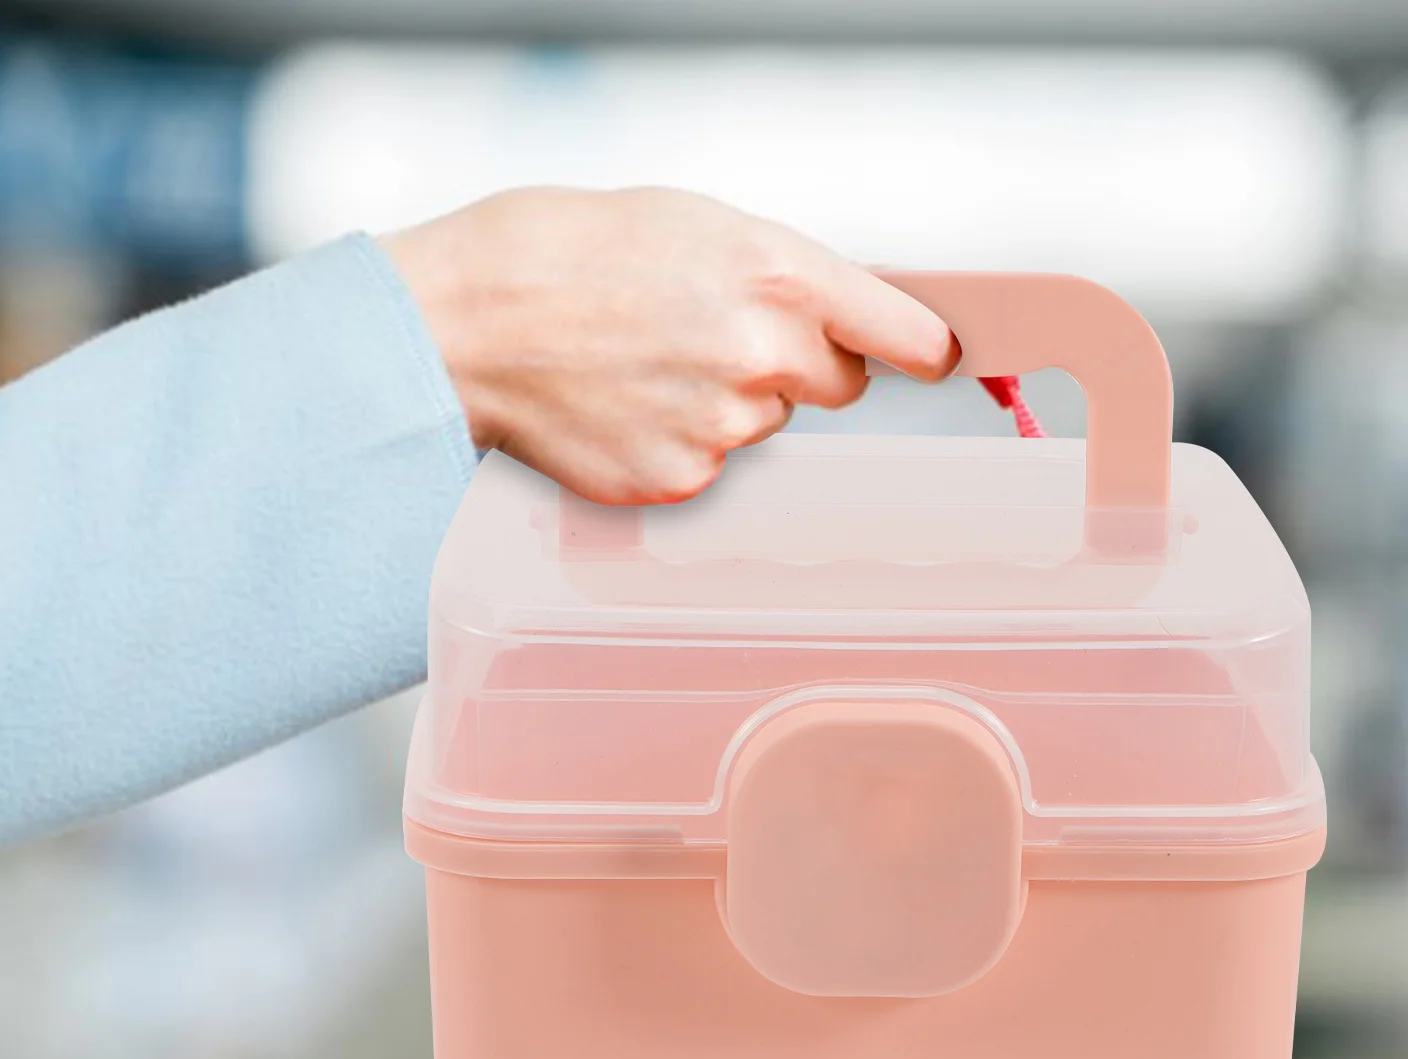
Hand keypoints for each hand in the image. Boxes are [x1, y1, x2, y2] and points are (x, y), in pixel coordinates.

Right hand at [381, 186, 957, 503]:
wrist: (468, 323)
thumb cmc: (564, 253)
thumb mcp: (691, 224)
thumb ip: (779, 274)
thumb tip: (835, 314)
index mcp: (773, 273)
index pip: (900, 331)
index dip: (922, 346)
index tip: (938, 356)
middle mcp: (760, 355)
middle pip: (834, 385)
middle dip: (797, 366)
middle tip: (717, 336)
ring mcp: (721, 430)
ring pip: (764, 427)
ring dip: (727, 403)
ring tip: (646, 365)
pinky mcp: (680, 483)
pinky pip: (712, 468)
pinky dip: (680, 445)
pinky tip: (626, 408)